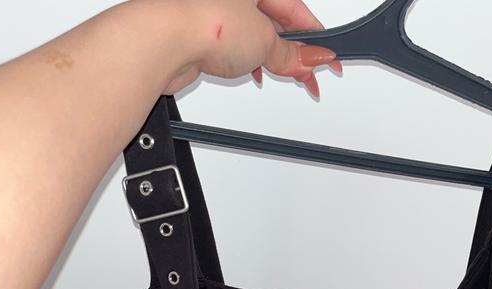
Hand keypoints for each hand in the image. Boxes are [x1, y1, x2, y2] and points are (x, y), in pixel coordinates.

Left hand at [162, 0, 342, 96]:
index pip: (296, 10)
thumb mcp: (264, 41)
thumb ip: (291, 54)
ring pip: (255, 36)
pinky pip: (236, 47)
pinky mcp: (204, 32)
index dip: (315, 39)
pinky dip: (248, 62)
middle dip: (295, 51)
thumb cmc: (204, 20)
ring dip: (272, 59)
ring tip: (282, 76)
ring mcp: (217, 11)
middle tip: (309, 75)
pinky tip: (253, 74)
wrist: (163, 39)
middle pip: (277, 22)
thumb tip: (312, 59)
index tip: (327, 60)